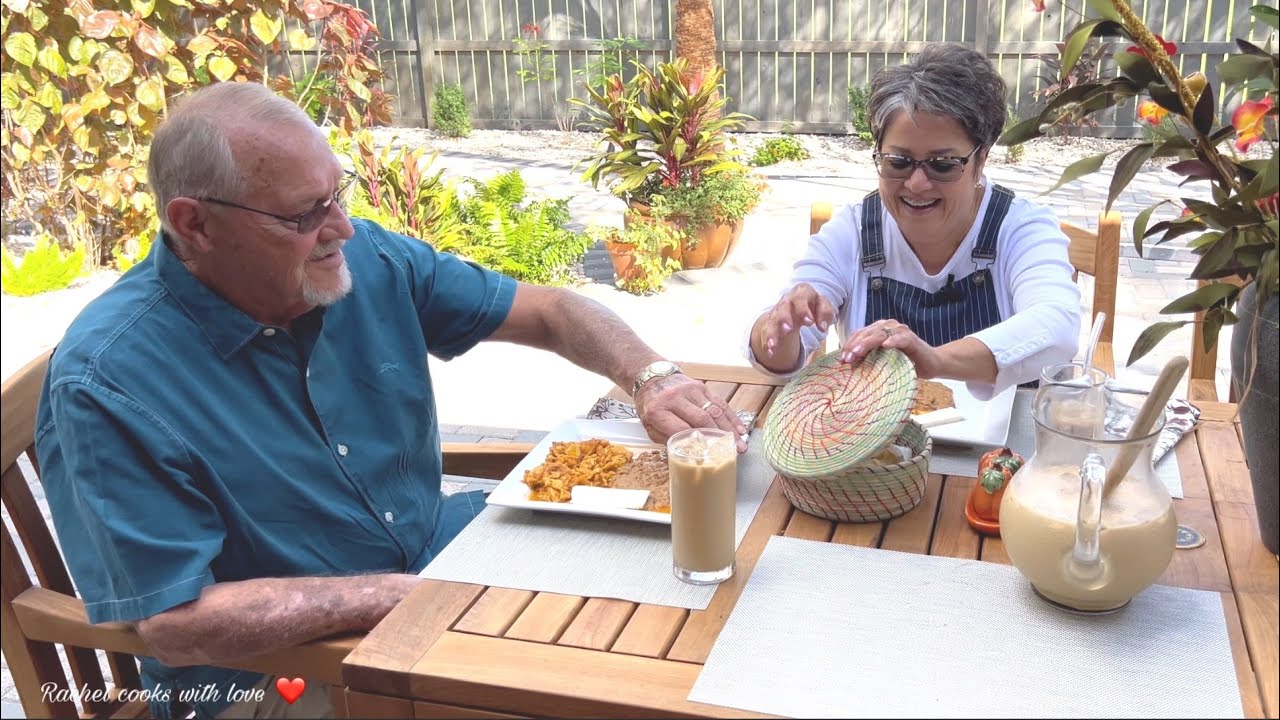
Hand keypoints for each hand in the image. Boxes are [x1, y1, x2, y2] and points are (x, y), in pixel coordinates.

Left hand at [634, 374, 748, 451]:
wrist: (652, 379)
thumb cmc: (651, 406)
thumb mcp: (649, 426)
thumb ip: (666, 439)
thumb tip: (688, 453)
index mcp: (658, 411)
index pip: (681, 429)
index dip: (696, 443)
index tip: (709, 456)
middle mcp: (675, 398)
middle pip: (702, 420)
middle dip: (720, 438)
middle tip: (734, 452)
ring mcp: (690, 391)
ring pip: (714, 411)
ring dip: (730, 429)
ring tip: (741, 444)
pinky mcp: (702, 387)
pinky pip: (720, 403)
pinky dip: (731, 417)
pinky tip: (740, 429)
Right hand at [755, 283, 836, 358]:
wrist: (797, 306)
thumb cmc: (814, 306)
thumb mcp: (823, 307)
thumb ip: (825, 314)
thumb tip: (822, 327)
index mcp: (803, 292)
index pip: (804, 296)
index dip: (806, 310)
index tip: (811, 323)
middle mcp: (789, 300)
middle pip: (785, 305)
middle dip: (786, 316)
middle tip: (789, 329)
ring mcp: (778, 311)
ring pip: (774, 320)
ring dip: (773, 331)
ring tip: (774, 344)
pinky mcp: (771, 322)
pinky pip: (767, 331)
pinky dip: (768, 342)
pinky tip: (771, 352)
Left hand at [840, 319, 944, 377]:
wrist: (929, 364)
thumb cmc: (904, 362)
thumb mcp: (882, 360)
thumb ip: (867, 358)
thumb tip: (846, 365)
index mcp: (878, 330)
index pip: (859, 335)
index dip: (848, 345)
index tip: (841, 359)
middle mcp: (888, 326)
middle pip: (866, 333)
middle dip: (854, 346)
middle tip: (846, 359)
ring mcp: (900, 331)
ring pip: (879, 334)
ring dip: (867, 343)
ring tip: (857, 353)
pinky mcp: (911, 339)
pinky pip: (900, 338)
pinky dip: (893, 341)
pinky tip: (885, 346)